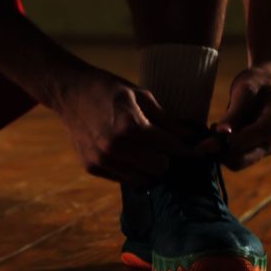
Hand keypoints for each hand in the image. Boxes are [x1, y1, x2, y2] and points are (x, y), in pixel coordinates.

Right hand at [53, 69, 190, 188]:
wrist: (70, 92)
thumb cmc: (110, 89)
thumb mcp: (141, 95)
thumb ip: (167, 120)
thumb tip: (191, 137)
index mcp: (130, 125)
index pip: (170, 148)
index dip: (188, 150)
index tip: (200, 152)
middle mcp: (114, 146)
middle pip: (160, 168)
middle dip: (168, 158)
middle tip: (167, 146)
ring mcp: (101, 159)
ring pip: (144, 180)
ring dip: (151, 168)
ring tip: (150, 151)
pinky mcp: (92, 167)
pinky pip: (125, 180)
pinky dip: (133, 171)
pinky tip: (131, 154)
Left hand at [205, 66, 270, 170]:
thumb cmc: (259, 82)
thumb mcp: (245, 91)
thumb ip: (235, 114)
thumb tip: (222, 135)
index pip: (239, 146)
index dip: (220, 141)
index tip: (212, 126)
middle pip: (237, 161)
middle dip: (218, 149)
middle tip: (211, 128)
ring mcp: (266, 150)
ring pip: (236, 162)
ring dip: (220, 150)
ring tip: (215, 127)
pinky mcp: (258, 151)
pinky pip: (238, 157)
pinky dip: (224, 148)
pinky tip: (220, 131)